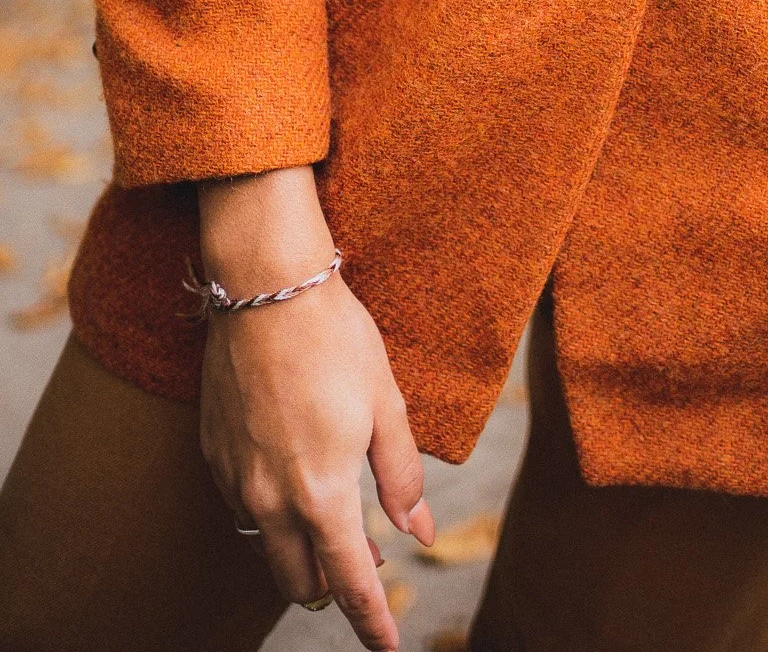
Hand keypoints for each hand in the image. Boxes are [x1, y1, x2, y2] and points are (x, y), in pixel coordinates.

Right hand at [197, 168, 434, 649]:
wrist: (265, 288)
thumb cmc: (336, 339)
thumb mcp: (387, 404)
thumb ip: (401, 476)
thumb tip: (419, 531)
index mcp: (322, 493)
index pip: (349, 582)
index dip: (371, 623)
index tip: (387, 648)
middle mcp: (270, 500)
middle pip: (299, 581)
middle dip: (334, 588)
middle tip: (369, 562)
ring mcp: (235, 479)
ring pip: (265, 550)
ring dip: (299, 553)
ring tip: (336, 522)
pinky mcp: (213, 453)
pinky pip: (241, 508)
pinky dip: (270, 514)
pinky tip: (293, 477)